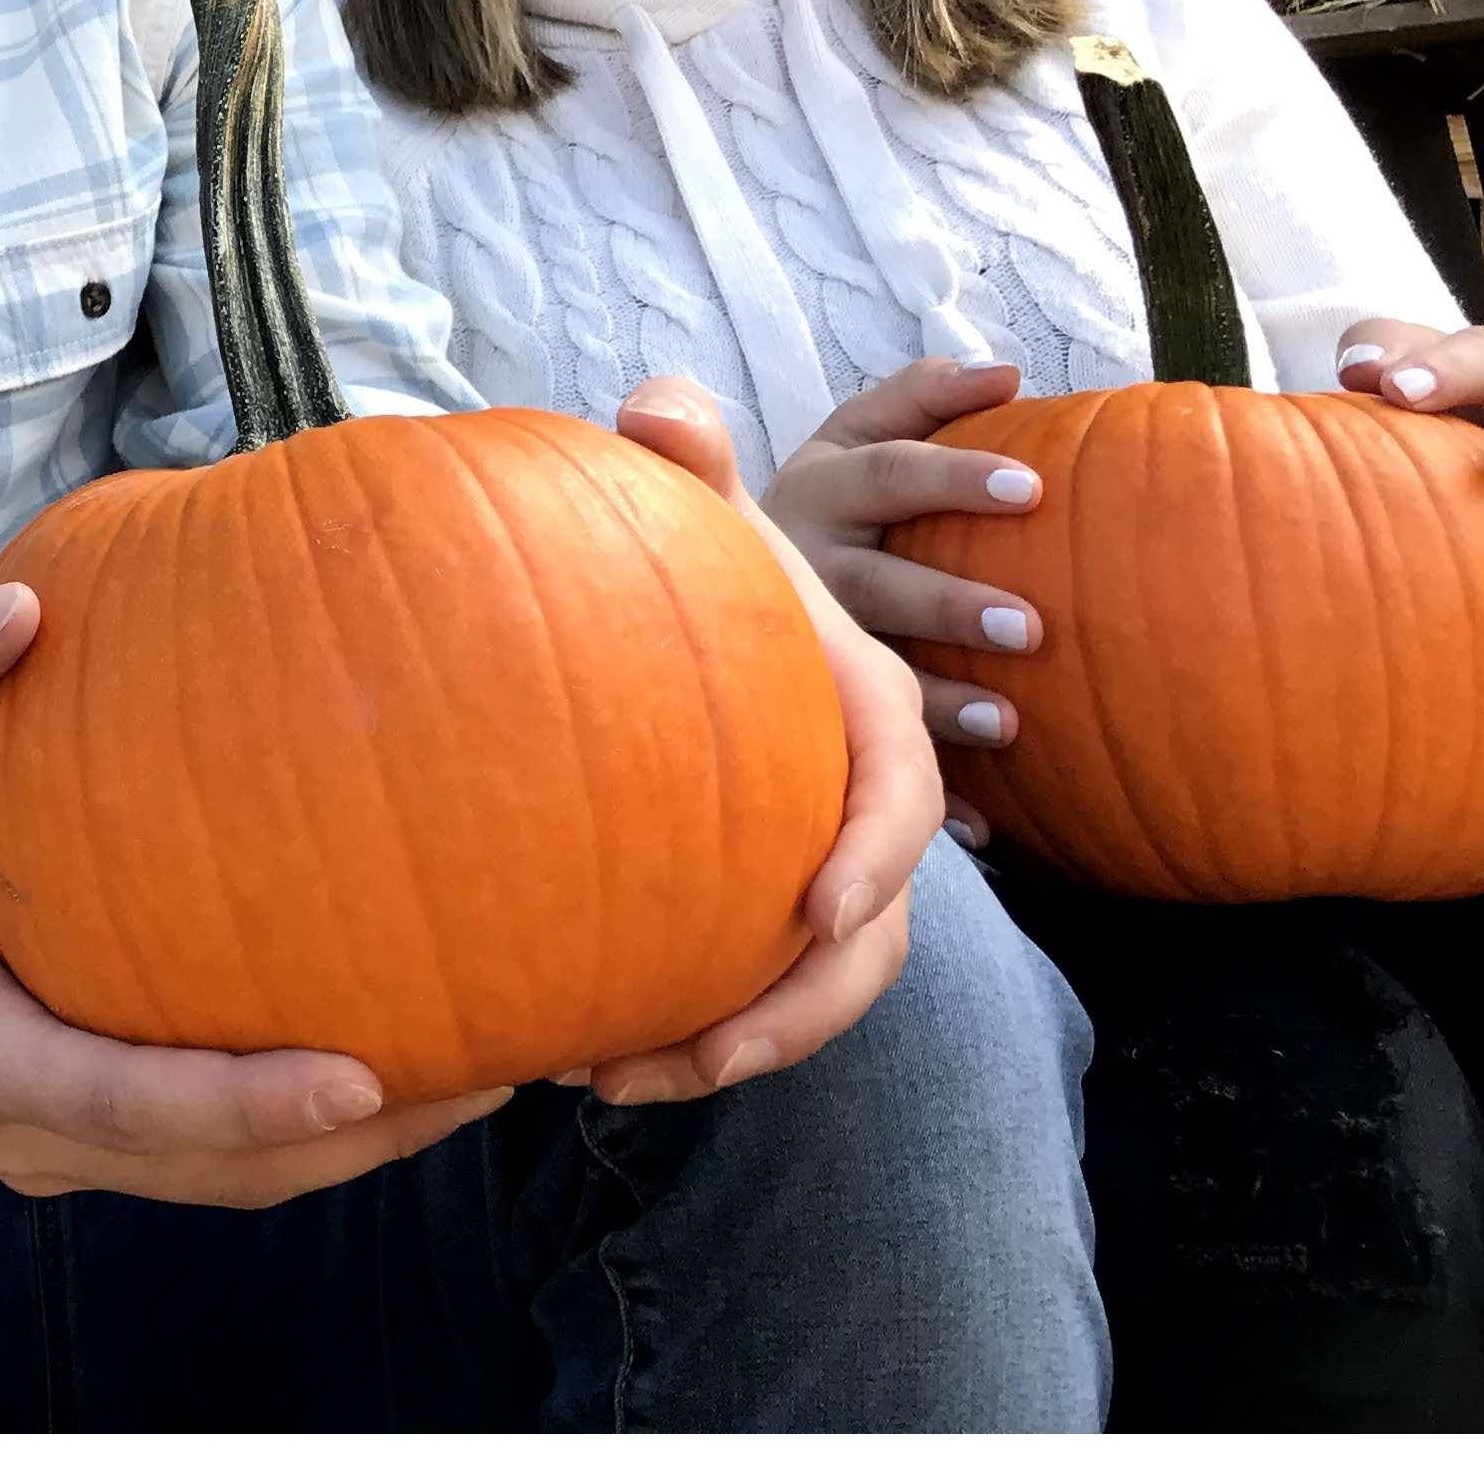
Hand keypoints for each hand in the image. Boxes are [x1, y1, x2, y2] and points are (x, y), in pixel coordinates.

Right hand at [0, 584, 511, 1207]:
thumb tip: (15, 609)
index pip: (130, 1105)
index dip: (248, 1105)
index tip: (366, 1079)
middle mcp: (24, 1123)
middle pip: (216, 1169)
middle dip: (357, 1139)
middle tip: (497, 1064)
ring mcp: (64, 1139)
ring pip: (239, 1177)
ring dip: (366, 1140)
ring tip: (500, 1060)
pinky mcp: (98, 1125)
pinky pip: (226, 1143)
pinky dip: (325, 1113)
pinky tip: (424, 1036)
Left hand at [572, 375, 939, 1104]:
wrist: (672, 618)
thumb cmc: (695, 560)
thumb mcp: (697, 510)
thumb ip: (684, 460)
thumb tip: (659, 405)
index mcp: (862, 710)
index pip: (897, 786)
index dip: (879, 853)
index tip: (822, 911)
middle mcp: (858, 806)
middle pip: (872, 934)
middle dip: (801, 1008)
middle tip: (708, 1054)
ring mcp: (821, 868)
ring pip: (813, 988)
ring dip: (734, 1045)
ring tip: (616, 1079)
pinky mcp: (768, 910)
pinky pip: (754, 993)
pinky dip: (690, 1035)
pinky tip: (586, 1061)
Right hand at [760, 353, 1056, 788]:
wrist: (708, 580)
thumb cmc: (825, 501)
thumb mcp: (851, 436)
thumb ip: (922, 394)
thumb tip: (1009, 370)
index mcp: (821, 491)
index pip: (890, 474)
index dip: (956, 477)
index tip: (1031, 487)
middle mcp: (805, 567)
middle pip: (880, 582)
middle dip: (950, 604)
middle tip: (1031, 626)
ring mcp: (801, 642)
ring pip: (865, 674)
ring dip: (939, 705)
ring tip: (1010, 723)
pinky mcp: (810, 708)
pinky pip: (866, 760)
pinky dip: (930, 802)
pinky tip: (988, 829)